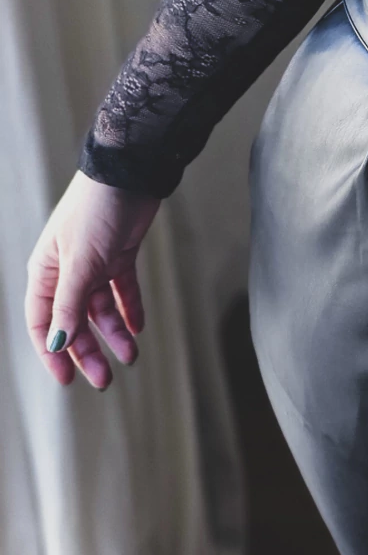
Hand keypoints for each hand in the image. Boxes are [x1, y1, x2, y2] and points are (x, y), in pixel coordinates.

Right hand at [25, 169, 162, 389]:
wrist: (130, 173)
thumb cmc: (95, 212)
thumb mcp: (80, 263)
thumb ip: (69, 305)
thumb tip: (56, 344)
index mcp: (46, 271)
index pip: (42, 322)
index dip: (52, 352)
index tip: (67, 380)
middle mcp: (67, 271)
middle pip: (74, 321)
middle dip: (88, 351)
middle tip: (106, 379)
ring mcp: (94, 263)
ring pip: (101, 309)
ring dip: (114, 333)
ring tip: (131, 355)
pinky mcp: (119, 254)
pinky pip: (122, 289)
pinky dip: (129, 308)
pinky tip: (138, 327)